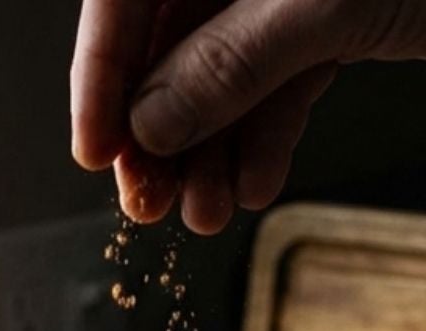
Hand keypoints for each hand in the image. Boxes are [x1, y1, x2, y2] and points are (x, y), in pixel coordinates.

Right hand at [71, 1, 425, 232]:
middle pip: (166, 43)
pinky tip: (253, 189)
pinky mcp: (329, 23)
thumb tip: (150, 123)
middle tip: (146, 204)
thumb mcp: (321, 5)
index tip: (96, 150)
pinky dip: (261, 144)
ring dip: (206, 155)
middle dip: (155, 133)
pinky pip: (273, 91)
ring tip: (204, 216)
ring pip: (218, 79)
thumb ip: (230, 62)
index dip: (103, 73)